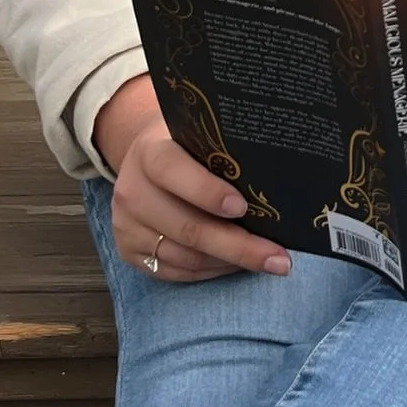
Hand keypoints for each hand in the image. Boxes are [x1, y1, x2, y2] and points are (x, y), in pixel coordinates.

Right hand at [95, 77, 292, 282]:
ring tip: (268, 262)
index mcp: (149, 153)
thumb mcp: (197, 135)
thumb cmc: (186, 146)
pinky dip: (211, 271)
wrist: (144, 160)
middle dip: (238, 246)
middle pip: (187, 227)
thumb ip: (224, 150)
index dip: (206, 191)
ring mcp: (127, 226)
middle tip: (279, 258)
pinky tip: (237, 265)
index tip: (243, 207)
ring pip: (185, 256)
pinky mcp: (129, 252)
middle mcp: (132, 191)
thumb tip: (280, 174)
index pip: (172, 171)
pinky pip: (175, 271)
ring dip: (230, 262)